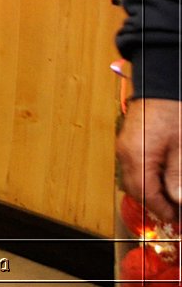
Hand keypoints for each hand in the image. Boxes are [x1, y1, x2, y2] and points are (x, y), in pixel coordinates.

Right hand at [119, 97, 181, 223]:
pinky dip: (146, 177)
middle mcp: (125, 152)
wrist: (160, 85)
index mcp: (137, 155)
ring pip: (133, 179)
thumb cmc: (171, 109)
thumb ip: (176, 174)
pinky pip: (133, 167)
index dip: (162, 208)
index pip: (144, 192)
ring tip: (170, 194)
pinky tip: (162, 177)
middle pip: (135, 189)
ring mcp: (124, 146)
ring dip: (150, 190)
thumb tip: (177, 198)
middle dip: (154, 202)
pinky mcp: (128, 141)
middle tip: (174, 209)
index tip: (176, 215)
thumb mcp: (181, 146)